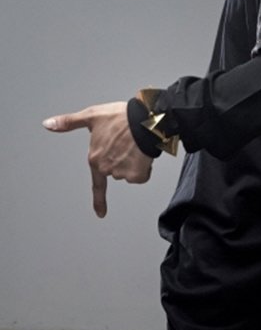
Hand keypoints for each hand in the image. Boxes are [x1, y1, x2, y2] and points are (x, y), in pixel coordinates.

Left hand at [43, 102, 152, 217]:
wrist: (143, 120)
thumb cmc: (120, 117)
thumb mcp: (92, 115)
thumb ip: (69, 122)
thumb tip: (48, 124)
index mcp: (95, 158)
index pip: (97, 183)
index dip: (99, 200)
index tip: (101, 213)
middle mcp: (106, 168)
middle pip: (116, 170)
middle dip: (122, 159)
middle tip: (127, 143)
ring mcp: (121, 173)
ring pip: (129, 171)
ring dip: (133, 161)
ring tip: (136, 144)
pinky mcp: (137, 175)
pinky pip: (141, 174)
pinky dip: (143, 166)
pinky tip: (143, 152)